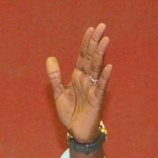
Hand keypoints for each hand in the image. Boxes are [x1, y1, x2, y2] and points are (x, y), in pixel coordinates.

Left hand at [46, 24, 111, 141]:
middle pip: (91, 57)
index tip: (91, 29)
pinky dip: (103, 77)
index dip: (86, 42)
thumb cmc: (70, 112)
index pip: (83, 56)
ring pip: (97, 68)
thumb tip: (50, 58)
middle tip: (102, 26)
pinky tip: (107, 67)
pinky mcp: (97, 100)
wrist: (77, 131)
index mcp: (78, 76)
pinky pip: (101, 87)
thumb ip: (55, 76)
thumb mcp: (58, 93)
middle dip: (96, 42)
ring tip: (105, 40)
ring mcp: (93, 88)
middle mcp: (87, 80)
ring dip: (101, 54)